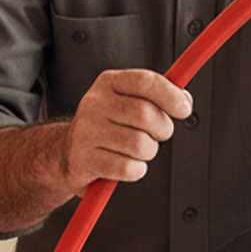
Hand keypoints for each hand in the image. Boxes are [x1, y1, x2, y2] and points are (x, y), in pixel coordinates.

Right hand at [59, 69, 192, 195]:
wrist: (66, 152)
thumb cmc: (105, 126)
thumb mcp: (126, 101)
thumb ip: (155, 97)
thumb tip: (184, 100)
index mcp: (108, 83)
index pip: (145, 81)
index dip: (170, 95)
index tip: (183, 108)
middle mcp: (94, 103)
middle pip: (146, 115)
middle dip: (161, 130)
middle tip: (155, 135)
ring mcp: (86, 131)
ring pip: (140, 145)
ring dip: (147, 153)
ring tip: (134, 151)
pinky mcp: (84, 160)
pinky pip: (128, 168)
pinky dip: (135, 170)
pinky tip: (124, 164)